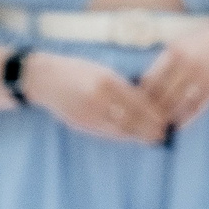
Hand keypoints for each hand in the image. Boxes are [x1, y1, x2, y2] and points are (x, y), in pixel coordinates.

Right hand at [19, 51, 165, 143]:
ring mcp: (86, 113)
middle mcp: (96, 98)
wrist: (43, 79)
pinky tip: (131, 136)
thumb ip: (123, 86)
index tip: (166, 118)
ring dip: (136, 135)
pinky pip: (104, 132)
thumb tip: (148, 101)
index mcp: (105, 80)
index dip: (152, 113)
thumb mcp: (102, 71)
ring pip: (117, 129)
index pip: (135, 101)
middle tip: (163, 134)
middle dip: (148, 128)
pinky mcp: (79, 123)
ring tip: (151, 138)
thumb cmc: (77, 70)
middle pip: (129, 118)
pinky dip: (120, 135)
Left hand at [137, 19, 208, 129]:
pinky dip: (185, 119)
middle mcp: (188, 64)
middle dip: (151, 109)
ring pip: (178, 103)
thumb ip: (162, 63)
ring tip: (158, 126)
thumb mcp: (180, 45)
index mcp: (174, 52)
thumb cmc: (200, 45)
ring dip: (166, 117)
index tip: (135, 104)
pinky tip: (177, 125)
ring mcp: (202, 77)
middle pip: (162, 93)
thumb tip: (140, 85)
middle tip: (143, 121)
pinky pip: (195, 108)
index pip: (150, 79)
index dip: (141, 95)